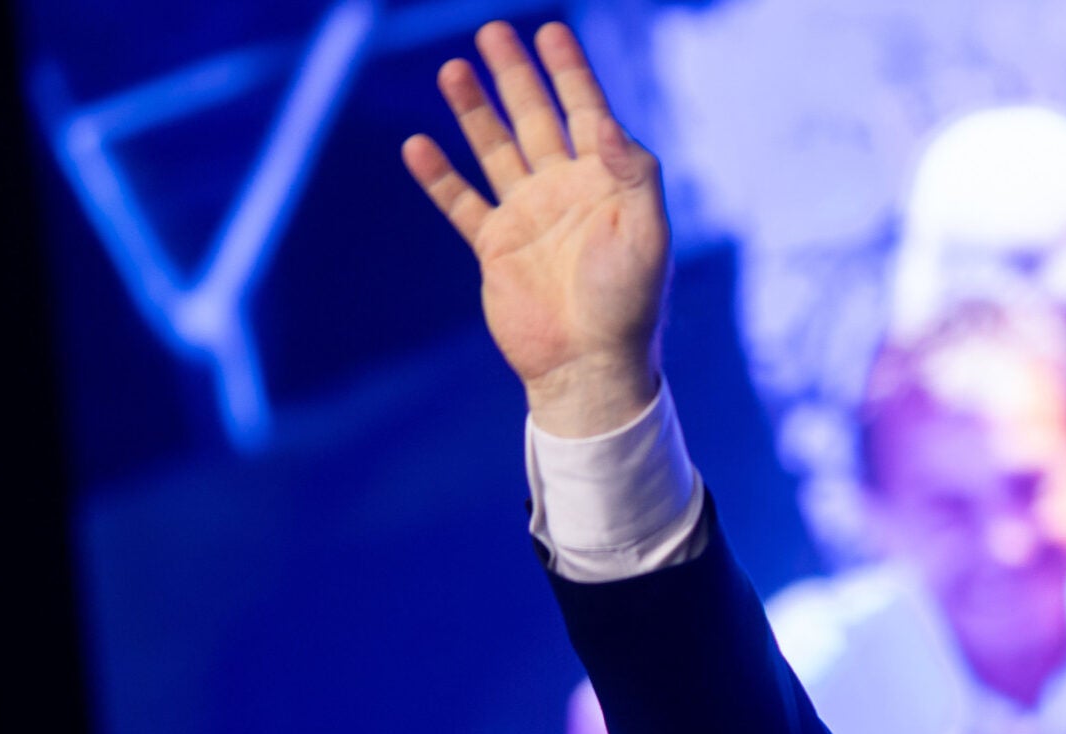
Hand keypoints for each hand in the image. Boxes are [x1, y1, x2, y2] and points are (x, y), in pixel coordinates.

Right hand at [404, 21, 669, 434]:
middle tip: (492, 32)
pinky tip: (418, 145)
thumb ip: (633, 173)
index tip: (550, 32)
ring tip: (453, 69)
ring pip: (496, 149)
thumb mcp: (647, 234)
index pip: (586, 112)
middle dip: (515, 75)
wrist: (589, 368)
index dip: (569, 72)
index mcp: (606, 182)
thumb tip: (607, 122)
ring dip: (474, 111)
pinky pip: (461, 202)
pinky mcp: (495, 247)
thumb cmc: (629, 304)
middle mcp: (565, 190)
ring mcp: (527, 216)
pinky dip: (439, 175)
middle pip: (536, 118)